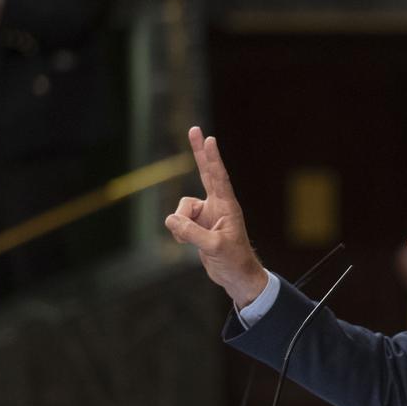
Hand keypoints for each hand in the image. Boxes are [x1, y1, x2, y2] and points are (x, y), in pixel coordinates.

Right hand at [164, 126, 266, 306]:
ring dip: (180, 225)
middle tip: (195, 129)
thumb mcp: (213, 247)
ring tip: (192, 241)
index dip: (212, 158)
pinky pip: (179, 222)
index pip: (218, 177)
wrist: (235, 276)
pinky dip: (178, 233)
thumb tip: (171, 220)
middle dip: (199, 153)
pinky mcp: (198, 225)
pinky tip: (188, 244)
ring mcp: (206, 214)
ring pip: (181, 209)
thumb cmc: (233, 261)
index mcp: (227, 206)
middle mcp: (217, 205)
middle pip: (205, 173)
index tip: (209, 138)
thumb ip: (192, 233)